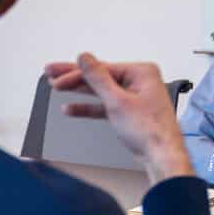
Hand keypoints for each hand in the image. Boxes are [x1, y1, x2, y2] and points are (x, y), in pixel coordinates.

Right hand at [44, 54, 192, 182]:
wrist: (161, 156)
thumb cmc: (151, 131)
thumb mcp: (117, 101)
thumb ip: (98, 78)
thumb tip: (85, 58)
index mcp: (141, 72)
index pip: (101, 68)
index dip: (75, 72)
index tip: (57, 73)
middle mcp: (140, 81)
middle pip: (99, 77)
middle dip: (73, 78)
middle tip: (52, 75)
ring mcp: (135, 96)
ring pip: (100, 90)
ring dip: (78, 91)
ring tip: (57, 87)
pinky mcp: (130, 111)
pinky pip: (105, 105)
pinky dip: (89, 107)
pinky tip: (72, 108)